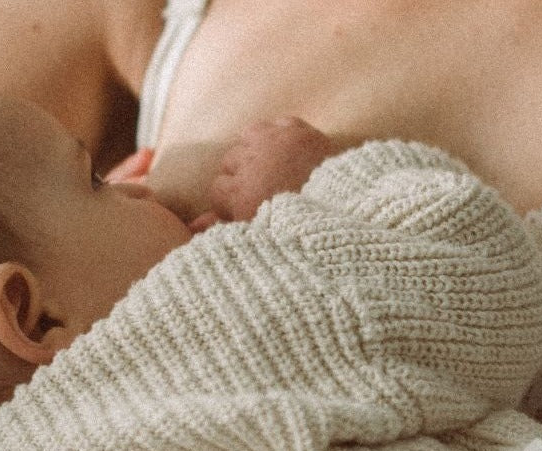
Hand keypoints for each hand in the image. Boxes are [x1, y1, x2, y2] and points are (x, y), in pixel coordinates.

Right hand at [190, 117, 336, 228]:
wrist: (348, 209)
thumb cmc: (300, 230)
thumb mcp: (259, 234)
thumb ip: (223, 228)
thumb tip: (193, 227)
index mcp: (240, 194)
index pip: (216, 188)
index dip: (227, 200)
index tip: (240, 208)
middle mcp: (251, 163)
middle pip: (229, 161)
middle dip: (239, 175)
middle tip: (258, 190)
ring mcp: (274, 142)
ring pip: (247, 137)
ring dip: (254, 151)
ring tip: (267, 167)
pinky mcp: (297, 129)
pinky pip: (276, 124)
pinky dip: (278, 136)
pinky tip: (286, 152)